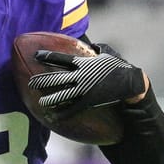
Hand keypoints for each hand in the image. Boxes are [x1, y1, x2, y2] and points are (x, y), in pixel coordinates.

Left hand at [27, 43, 144, 116]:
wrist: (133, 84)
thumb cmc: (120, 67)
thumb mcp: (109, 54)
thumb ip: (98, 48)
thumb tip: (92, 45)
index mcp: (83, 63)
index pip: (60, 59)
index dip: (47, 56)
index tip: (35, 55)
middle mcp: (80, 76)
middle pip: (55, 79)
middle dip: (41, 81)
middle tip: (30, 83)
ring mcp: (84, 90)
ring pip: (61, 96)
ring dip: (49, 100)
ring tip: (40, 102)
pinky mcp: (89, 102)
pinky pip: (72, 109)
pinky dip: (61, 114)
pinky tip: (53, 118)